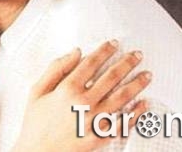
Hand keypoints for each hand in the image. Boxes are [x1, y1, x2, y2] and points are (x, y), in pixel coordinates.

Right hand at [12, 40, 150, 151]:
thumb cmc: (35, 124)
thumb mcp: (37, 91)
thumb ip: (55, 68)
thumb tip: (74, 53)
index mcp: (67, 89)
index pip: (91, 63)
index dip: (104, 51)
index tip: (113, 44)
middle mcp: (84, 102)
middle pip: (111, 77)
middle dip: (127, 63)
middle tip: (137, 56)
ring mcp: (94, 120)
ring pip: (122, 97)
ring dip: (137, 84)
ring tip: (147, 75)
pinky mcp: (100, 136)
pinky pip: (123, 122)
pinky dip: (136, 113)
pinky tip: (144, 103)